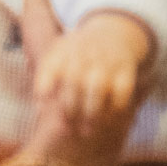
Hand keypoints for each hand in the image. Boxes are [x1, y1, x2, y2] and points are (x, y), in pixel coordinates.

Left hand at [34, 12, 152, 131]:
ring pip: (98, 87)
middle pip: (74, 82)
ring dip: (91, 112)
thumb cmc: (79, 55)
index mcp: (64, 50)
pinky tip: (108, 119)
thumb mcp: (59, 55)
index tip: (42, 106)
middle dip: (70, 110)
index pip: (50, 66)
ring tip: (87, 131)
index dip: (43, 87)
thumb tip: (39, 110)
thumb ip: (46, 79)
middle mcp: (85, 53)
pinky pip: (122, 91)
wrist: (114, 34)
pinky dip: (115, 108)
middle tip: (69, 129)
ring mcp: (107, 60)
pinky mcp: (126, 68)